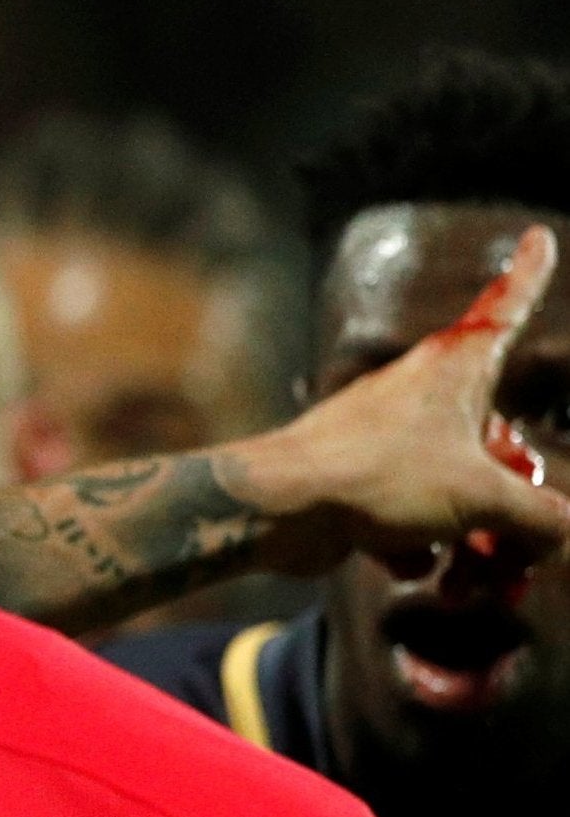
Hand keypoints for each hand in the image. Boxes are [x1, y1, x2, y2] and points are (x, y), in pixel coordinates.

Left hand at [238, 225, 569, 575]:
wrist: (276, 511)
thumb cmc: (377, 479)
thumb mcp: (482, 500)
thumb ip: (539, 517)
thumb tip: (560, 531)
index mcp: (458, 368)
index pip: (506, 308)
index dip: (529, 274)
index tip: (538, 234)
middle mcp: (424, 393)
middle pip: (499, 446)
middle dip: (514, 511)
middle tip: (515, 555)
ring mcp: (390, 438)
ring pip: (457, 493)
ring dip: (471, 545)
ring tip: (468, 582)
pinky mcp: (360, 482)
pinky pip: (412, 517)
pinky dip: (417, 547)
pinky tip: (404, 567)